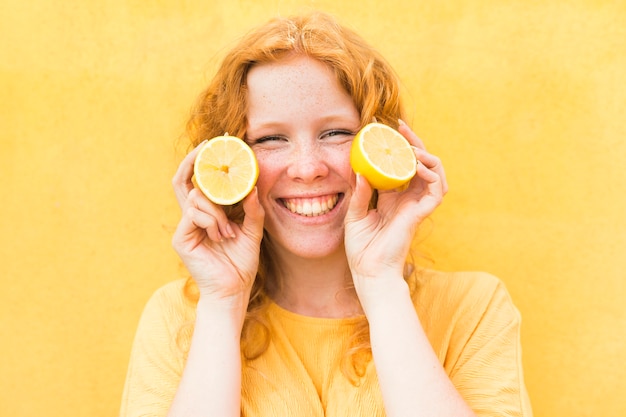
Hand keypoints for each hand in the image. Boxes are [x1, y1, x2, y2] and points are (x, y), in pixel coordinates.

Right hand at [171, 143, 264, 302]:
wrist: (233, 290)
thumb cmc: (242, 263)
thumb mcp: (253, 232)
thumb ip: (253, 210)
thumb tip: (253, 187)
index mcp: (209, 212)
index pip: (201, 182)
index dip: (203, 162)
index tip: (215, 145)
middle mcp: (194, 216)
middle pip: (184, 181)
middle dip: (194, 161)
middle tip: (208, 146)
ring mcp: (186, 227)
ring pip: (195, 198)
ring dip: (216, 211)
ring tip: (229, 231)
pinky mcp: (181, 238)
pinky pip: (193, 215)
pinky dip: (211, 221)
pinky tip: (221, 235)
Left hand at [344, 121, 446, 293]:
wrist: (368, 272)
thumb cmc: (361, 248)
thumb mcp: (355, 215)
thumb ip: (361, 193)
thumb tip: (361, 170)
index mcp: (392, 198)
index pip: (401, 166)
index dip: (398, 148)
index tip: (387, 130)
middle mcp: (407, 199)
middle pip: (420, 164)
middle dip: (414, 142)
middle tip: (401, 127)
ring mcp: (416, 206)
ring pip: (436, 174)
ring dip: (427, 157)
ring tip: (411, 148)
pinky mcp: (420, 215)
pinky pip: (436, 191)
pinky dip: (431, 175)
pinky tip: (416, 166)